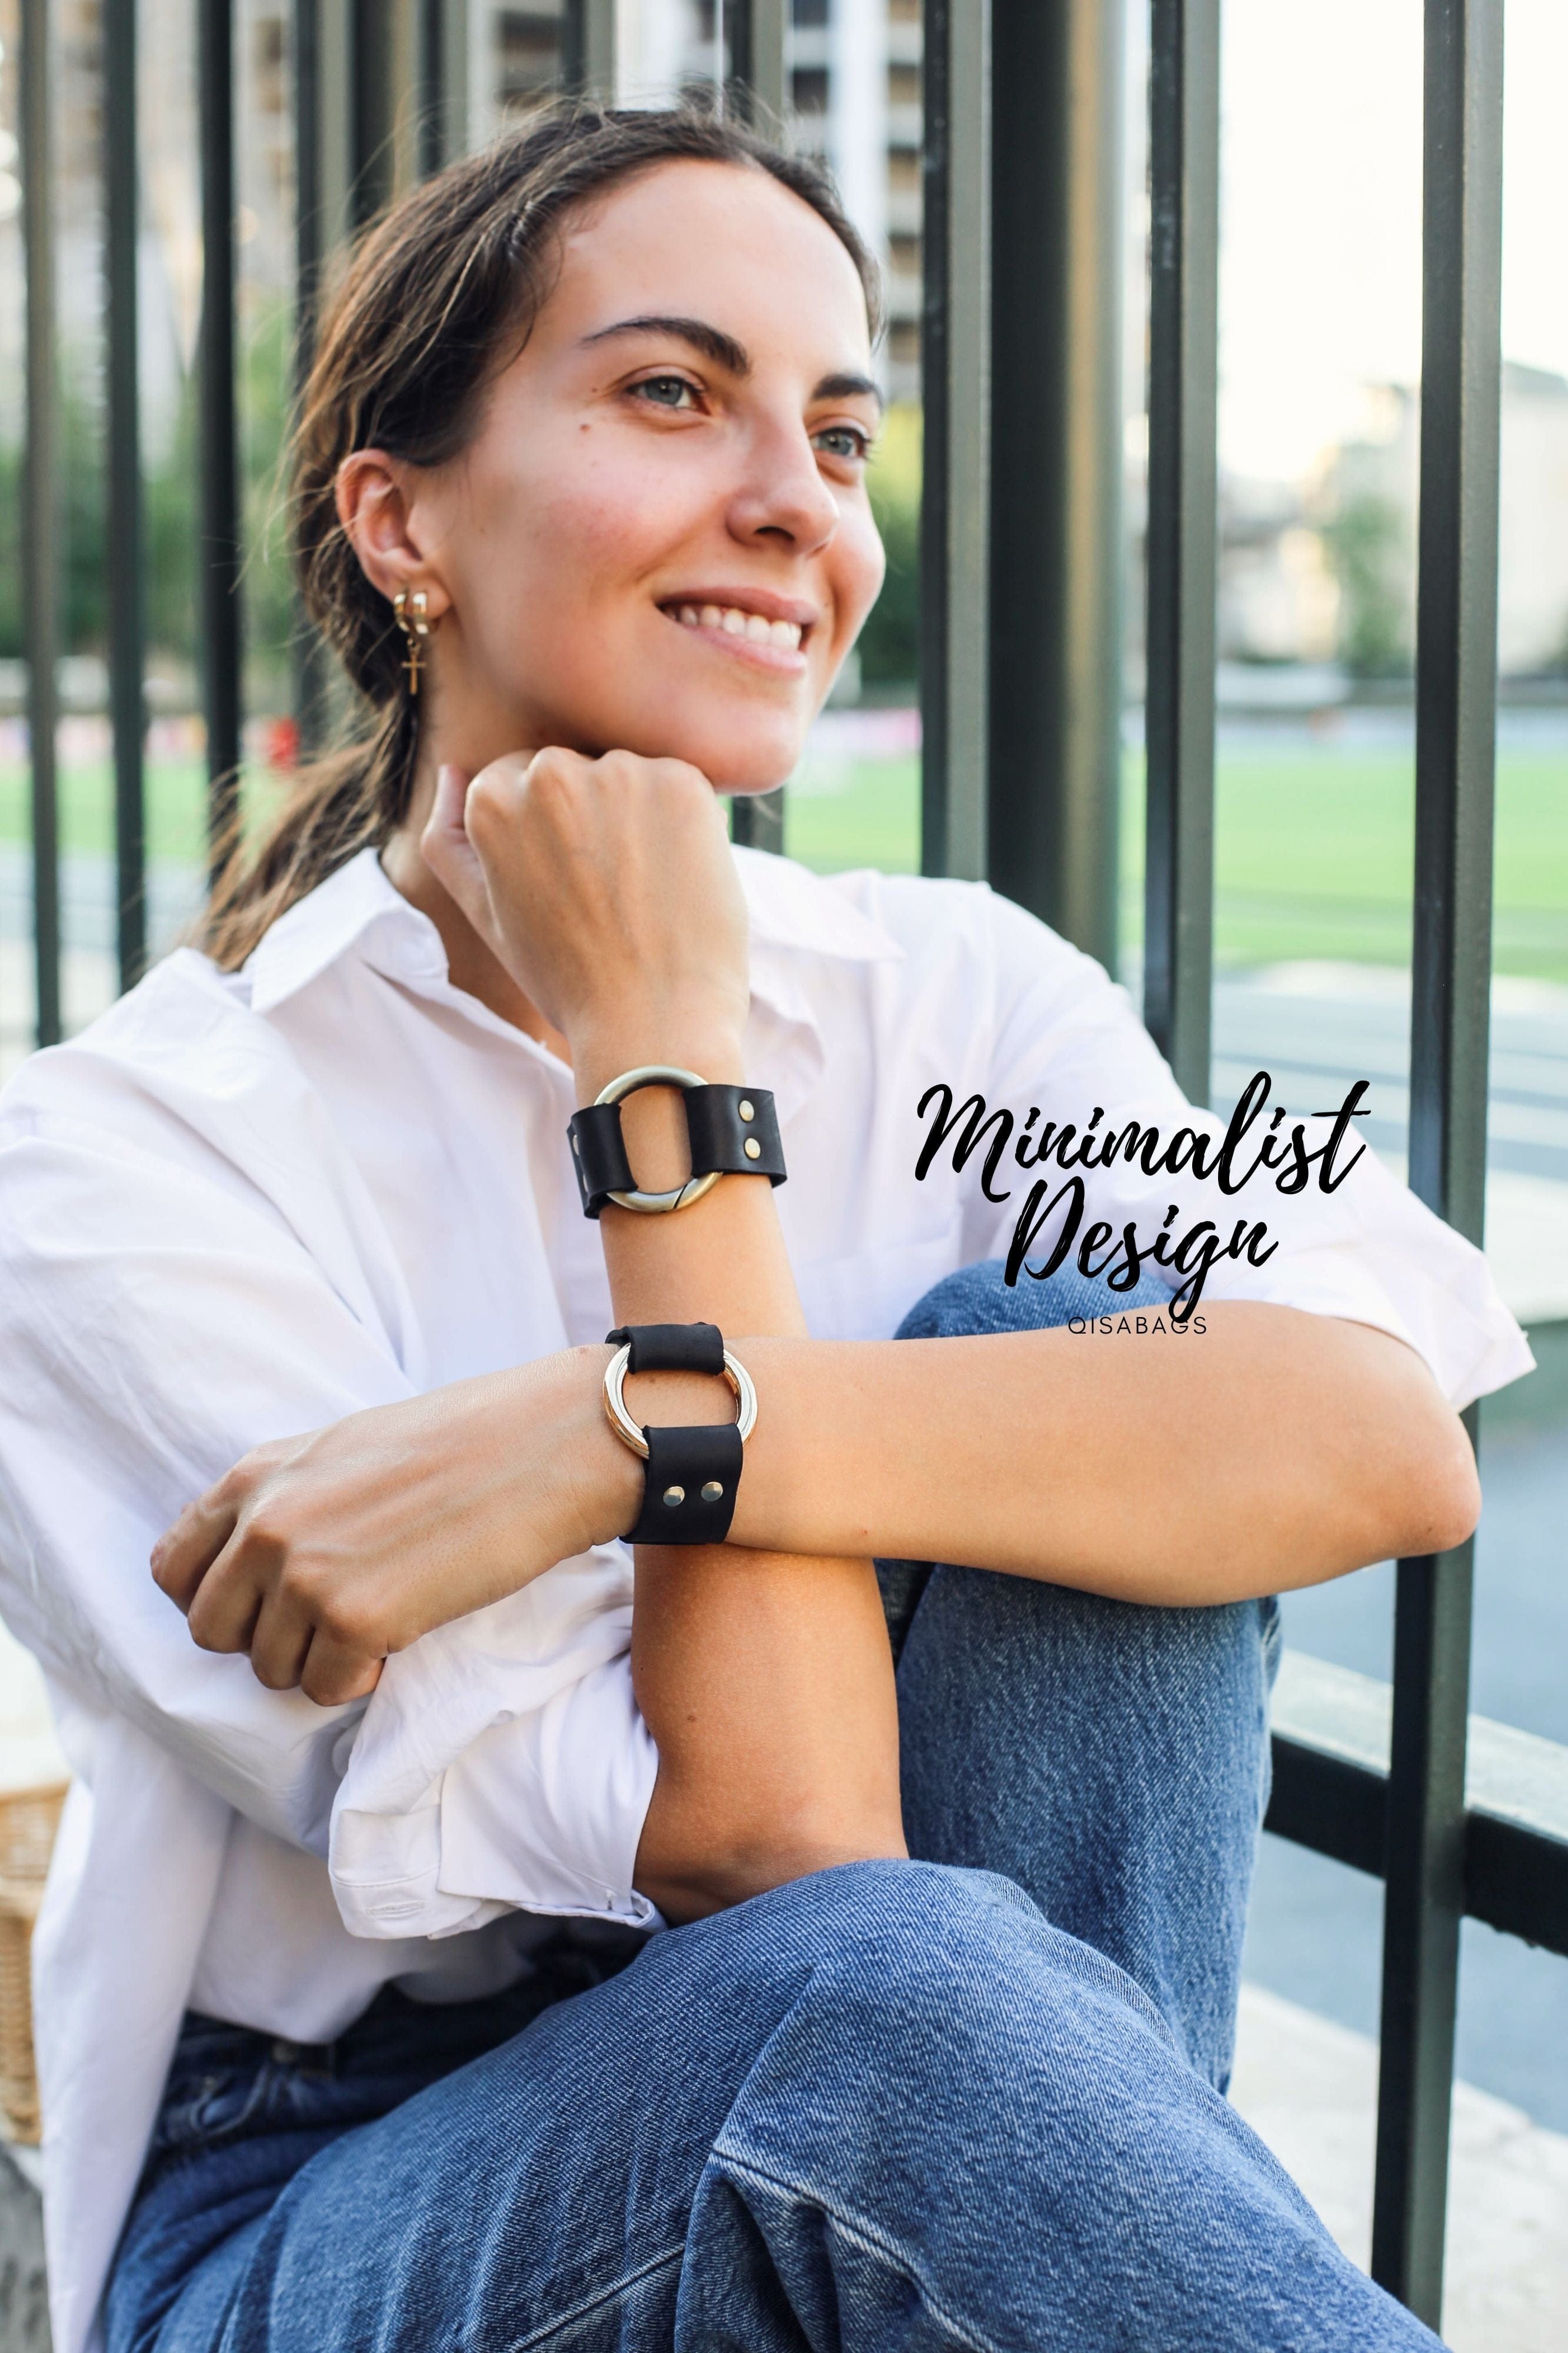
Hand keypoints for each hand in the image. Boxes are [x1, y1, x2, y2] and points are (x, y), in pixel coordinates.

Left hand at [149, 1349, 638, 1706]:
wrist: (548, 1444)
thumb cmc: (463, 1441)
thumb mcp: (343, 1448)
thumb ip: (284, 1498)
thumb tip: (253, 1565)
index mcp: (255, 1476)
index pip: (173, 1570)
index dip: (217, 1600)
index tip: (267, 1605)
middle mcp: (264, 1524)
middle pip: (210, 1632)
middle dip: (266, 1639)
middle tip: (332, 1621)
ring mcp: (305, 1573)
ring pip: (270, 1670)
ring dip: (322, 1661)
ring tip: (383, 1616)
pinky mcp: (356, 1619)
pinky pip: (326, 1690)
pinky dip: (363, 1679)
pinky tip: (405, 1635)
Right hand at [420, 749, 750, 1089]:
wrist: (653, 1025)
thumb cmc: (568, 980)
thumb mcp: (488, 915)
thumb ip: (451, 842)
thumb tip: (452, 771)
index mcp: (493, 801)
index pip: (520, 782)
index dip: (549, 836)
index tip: (568, 885)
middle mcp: (550, 771)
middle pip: (573, 772)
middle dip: (589, 819)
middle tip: (606, 895)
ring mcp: (620, 772)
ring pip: (627, 777)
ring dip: (636, 819)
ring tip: (642, 893)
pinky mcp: (682, 783)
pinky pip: (678, 787)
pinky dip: (681, 825)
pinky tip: (677, 880)